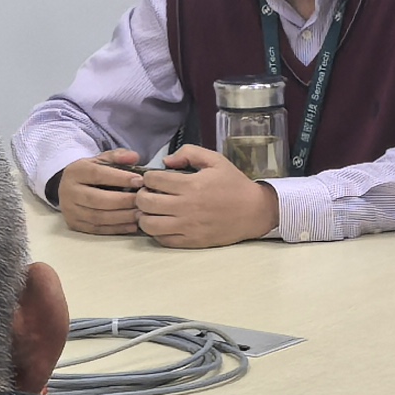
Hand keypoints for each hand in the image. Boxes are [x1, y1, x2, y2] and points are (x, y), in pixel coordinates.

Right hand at [51, 150, 146, 235]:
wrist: (69, 189)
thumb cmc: (91, 174)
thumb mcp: (101, 160)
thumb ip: (118, 156)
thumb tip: (134, 157)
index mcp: (75, 171)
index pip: (97, 174)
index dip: (119, 178)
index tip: (139, 181)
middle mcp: (69, 191)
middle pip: (97, 199)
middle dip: (123, 201)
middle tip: (142, 201)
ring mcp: (70, 210)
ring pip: (97, 217)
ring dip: (122, 217)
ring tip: (140, 214)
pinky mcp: (74, 224)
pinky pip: (97, 229)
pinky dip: (117, 228)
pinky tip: (132, 225)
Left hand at [133, 145, 279, 248]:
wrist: (254, 212)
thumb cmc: (233, 184)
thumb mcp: (215, 160)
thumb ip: (189, 153)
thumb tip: (166, 161)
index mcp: (191, 184)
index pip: (153, 180)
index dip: (148, 177)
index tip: (153, 179)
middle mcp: (186, 206)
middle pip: (145, 202)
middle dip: (141, 195)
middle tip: (148, 193)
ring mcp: (188, 226)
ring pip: (148, 224)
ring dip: (145, 215)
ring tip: (152, 210)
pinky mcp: (191, 241)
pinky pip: (162, 239)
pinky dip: (156, 232)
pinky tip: (163, 223)